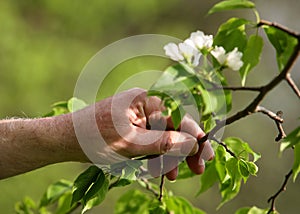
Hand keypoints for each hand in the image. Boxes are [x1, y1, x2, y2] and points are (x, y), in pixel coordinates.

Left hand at [73, 88, 213, 179]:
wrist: (65, 139)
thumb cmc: (93, 138)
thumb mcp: (131, 144)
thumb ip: (163, 143)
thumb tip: (192, 143)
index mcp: (145, 100)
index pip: (178, 115)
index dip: (195, 135)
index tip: (206, 153)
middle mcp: (145, 106)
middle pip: (174, 125)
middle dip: (185, 147)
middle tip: (198, 167)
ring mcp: (139, 117)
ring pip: (164, 136)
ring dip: (171, 155)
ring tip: (175, 175)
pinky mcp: (134, 128)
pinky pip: (152, 140)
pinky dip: (158, 155)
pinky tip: (163, 169)